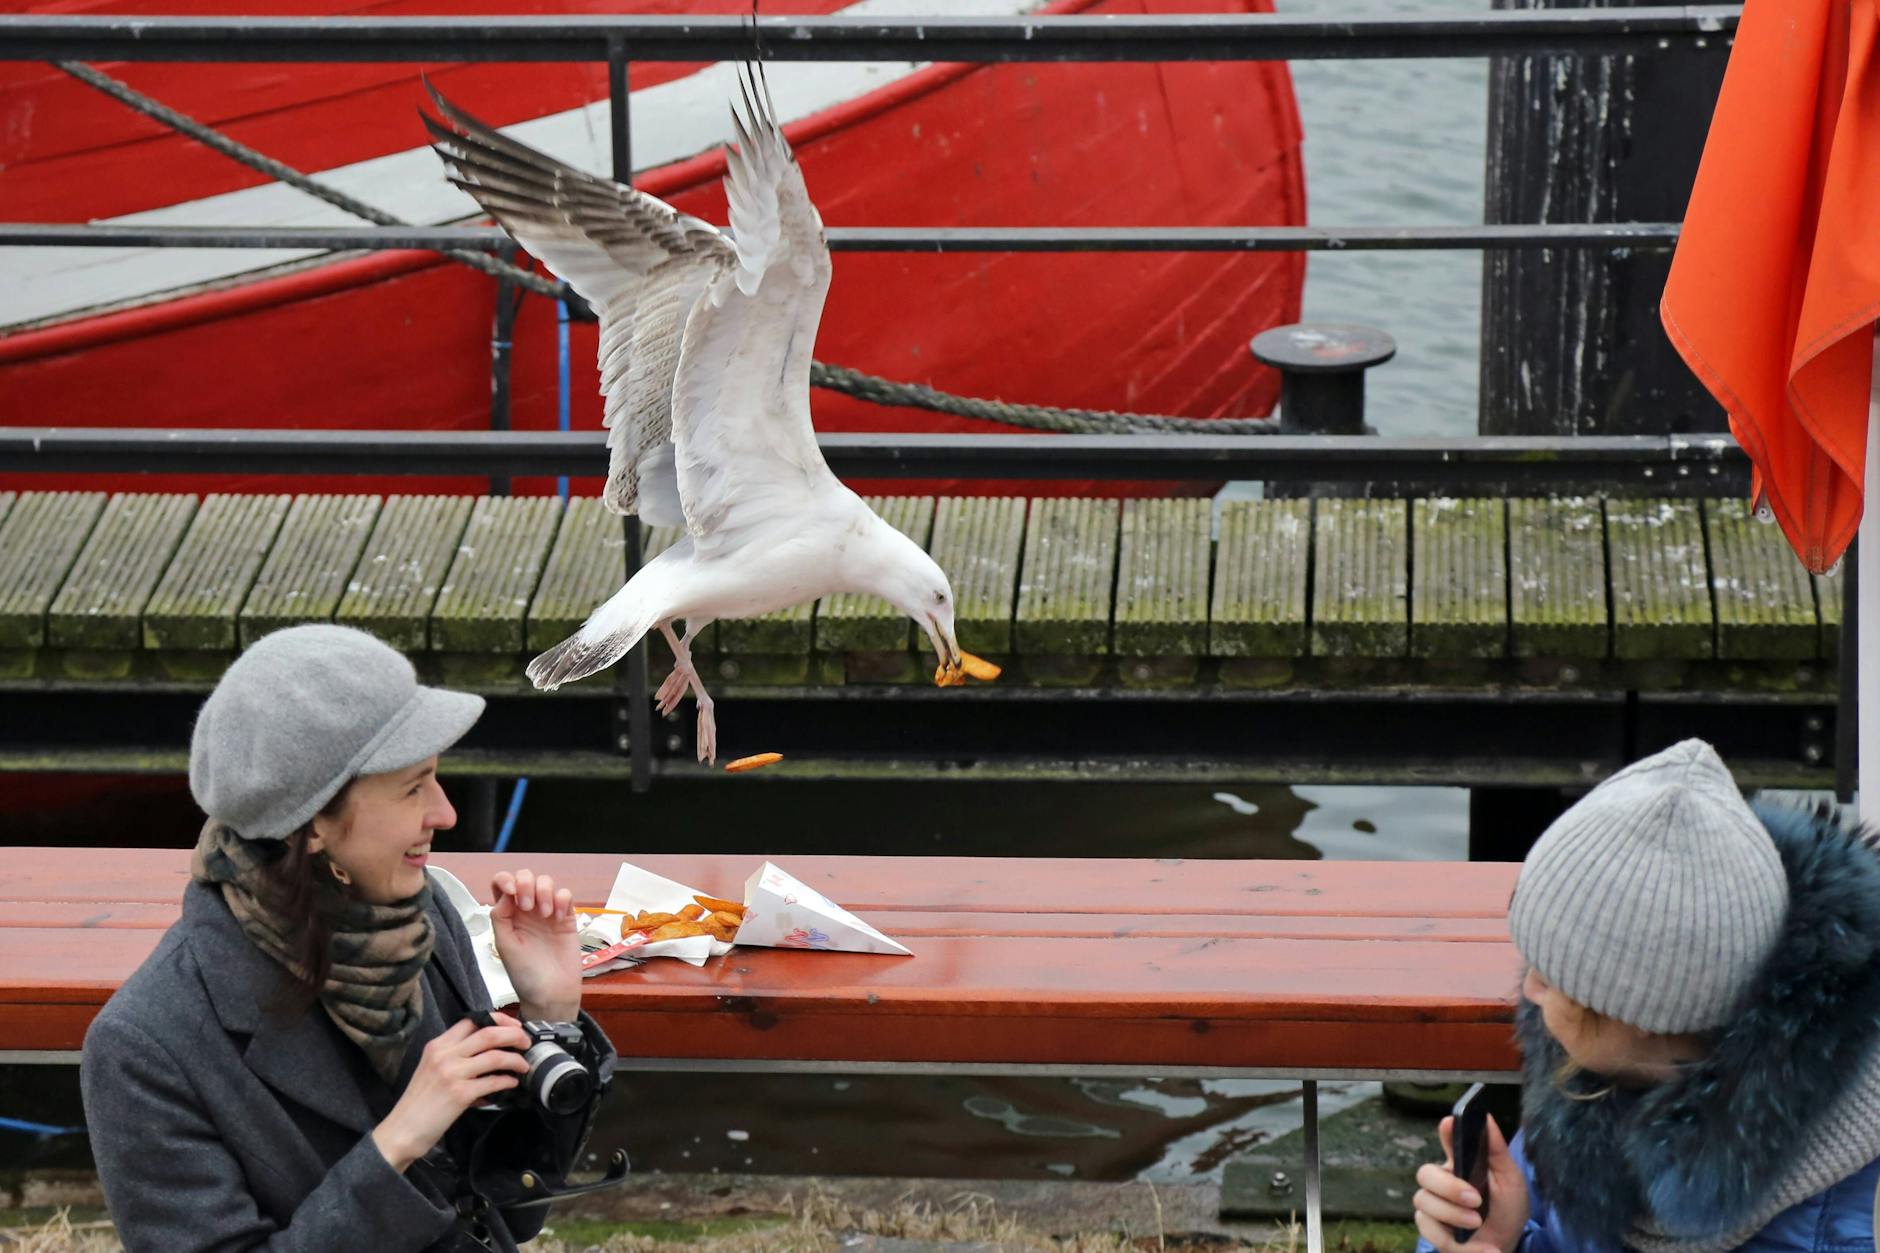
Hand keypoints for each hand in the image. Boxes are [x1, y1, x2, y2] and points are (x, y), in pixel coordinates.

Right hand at [372, 1013, 529, 1171]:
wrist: (402, 1130)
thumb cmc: (419, 1103)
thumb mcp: (432, 1069)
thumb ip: (455, 1056)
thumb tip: (489, 1053)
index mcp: (438, 1045)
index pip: (472, 1020)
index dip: (499, 1020)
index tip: (513, 1027)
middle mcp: (444, 1055)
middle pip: (489, 1032)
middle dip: (514, 1035)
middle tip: (525, 1043)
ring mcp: (452, 1073)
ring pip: (495, 1055)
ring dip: (516, 1060)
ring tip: (523, 1066)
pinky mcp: (460, 1094)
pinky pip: (493, 1081)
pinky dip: (507, 1081)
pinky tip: (512, 1083)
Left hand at [490, 868, 580, 1023]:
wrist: (552, 993)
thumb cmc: (525, 975)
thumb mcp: (505, 946)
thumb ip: (500, 918)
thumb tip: (506, 893)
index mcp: (507, 916)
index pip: (501, 885)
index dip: (505, 880)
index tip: (511, 891)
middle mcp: (526, 911)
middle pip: (525, 877)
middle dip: (526, 884)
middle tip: (528, 907)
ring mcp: (547, 913)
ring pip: (546, 882)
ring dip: (544, 891)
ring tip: (545, 914)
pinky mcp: (567, 918)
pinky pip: (565, 894)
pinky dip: (562, 899)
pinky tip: (558, 917)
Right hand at [1412, 1114, 1529, 1252]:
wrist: (1507, 1245)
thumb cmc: (1507, 1210)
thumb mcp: (1511, 1181)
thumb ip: (1497, 1152)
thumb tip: (1487, 1118)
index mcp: (1461, 1163)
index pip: (1448, 1141)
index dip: (1446, 1132)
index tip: (1450, 1124)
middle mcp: (1442, 1181)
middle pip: (1425, 1174)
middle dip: (1448, 1187)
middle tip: (1474, 1199)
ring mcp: (1434, 1206)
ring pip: (1424, 1202)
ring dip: (1453, 1215)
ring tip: (1478, 1224)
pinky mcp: (1433, 1230)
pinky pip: (1431, 1232)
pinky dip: (1460, 1245)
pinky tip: (1485, 1249)